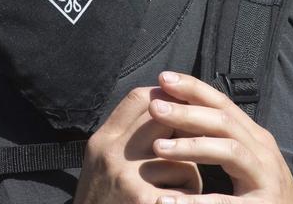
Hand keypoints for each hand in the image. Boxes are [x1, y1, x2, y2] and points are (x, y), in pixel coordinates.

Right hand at [73, 86, 201, 203]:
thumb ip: (125, 137)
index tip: (181, 107)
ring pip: (183, 157)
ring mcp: (129, 178)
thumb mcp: (101, 163)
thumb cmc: (102, 202)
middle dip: (183, 132)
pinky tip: (178, 203)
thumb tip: (163, 107)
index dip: (166, 99)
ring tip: (178, 191)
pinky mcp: (145, 202)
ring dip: (190, 174)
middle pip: (165, 120)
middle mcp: (112, 155)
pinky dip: (191, 197)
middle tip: (189, 149)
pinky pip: (189, 186)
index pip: (139, 99)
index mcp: (102, 142)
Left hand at [146, 72, 292, 203]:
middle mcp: (263, 153)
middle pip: (225, 123)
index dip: (195, 89)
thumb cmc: (260, 193)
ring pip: (229, 151)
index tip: (164, 78)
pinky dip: (196, 201)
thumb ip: (219, 140)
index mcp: (255, 139)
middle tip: (154, 107)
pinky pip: (225, 202)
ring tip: (157, 148)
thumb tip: (179, 113)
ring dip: (191, 146)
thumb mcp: (245, 161)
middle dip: (188, 112)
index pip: (224, 105)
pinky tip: (167, 202)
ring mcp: (265, 179)